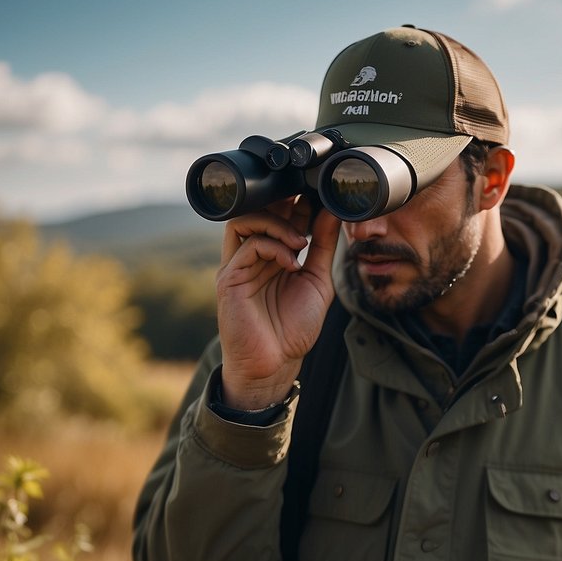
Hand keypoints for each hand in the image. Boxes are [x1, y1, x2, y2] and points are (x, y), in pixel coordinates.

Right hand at [215, 195, 341, 408]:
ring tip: (301, 241)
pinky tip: (292, 262)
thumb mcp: (318, 281)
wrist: (275, 365)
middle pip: (258, 210)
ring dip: (278, 224)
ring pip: (248, 220)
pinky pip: (248, 246)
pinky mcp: (229, 278)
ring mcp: (237, 265)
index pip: (277, 214)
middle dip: (284, 200)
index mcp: (270, 255)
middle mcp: (250, 256)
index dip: (297, 200)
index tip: (320, 194)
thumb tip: (332, 212)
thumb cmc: (293, 328)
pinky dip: (274, 247)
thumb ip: (324, 247)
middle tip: (308, 199)